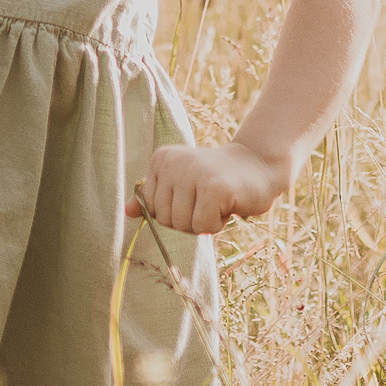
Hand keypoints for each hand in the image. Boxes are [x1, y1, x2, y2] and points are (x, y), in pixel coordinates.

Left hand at [136, 136, 285, 237]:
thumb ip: (154, 198)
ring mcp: (194, 172)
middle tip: (208, 200)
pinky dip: (217, 224)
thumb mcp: (181, 186)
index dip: (175, 212)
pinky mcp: (214, 187)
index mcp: (161, 159)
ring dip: (204, 223)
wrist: (259, 166)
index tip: (193, 195)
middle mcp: (174, 162)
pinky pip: (203, 226)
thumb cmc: (217, 181)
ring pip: (183, 225)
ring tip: (218, 201)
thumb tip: (126, 211)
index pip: (152, 210)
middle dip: (189, 220)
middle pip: (166, 220)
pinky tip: (228, 204)